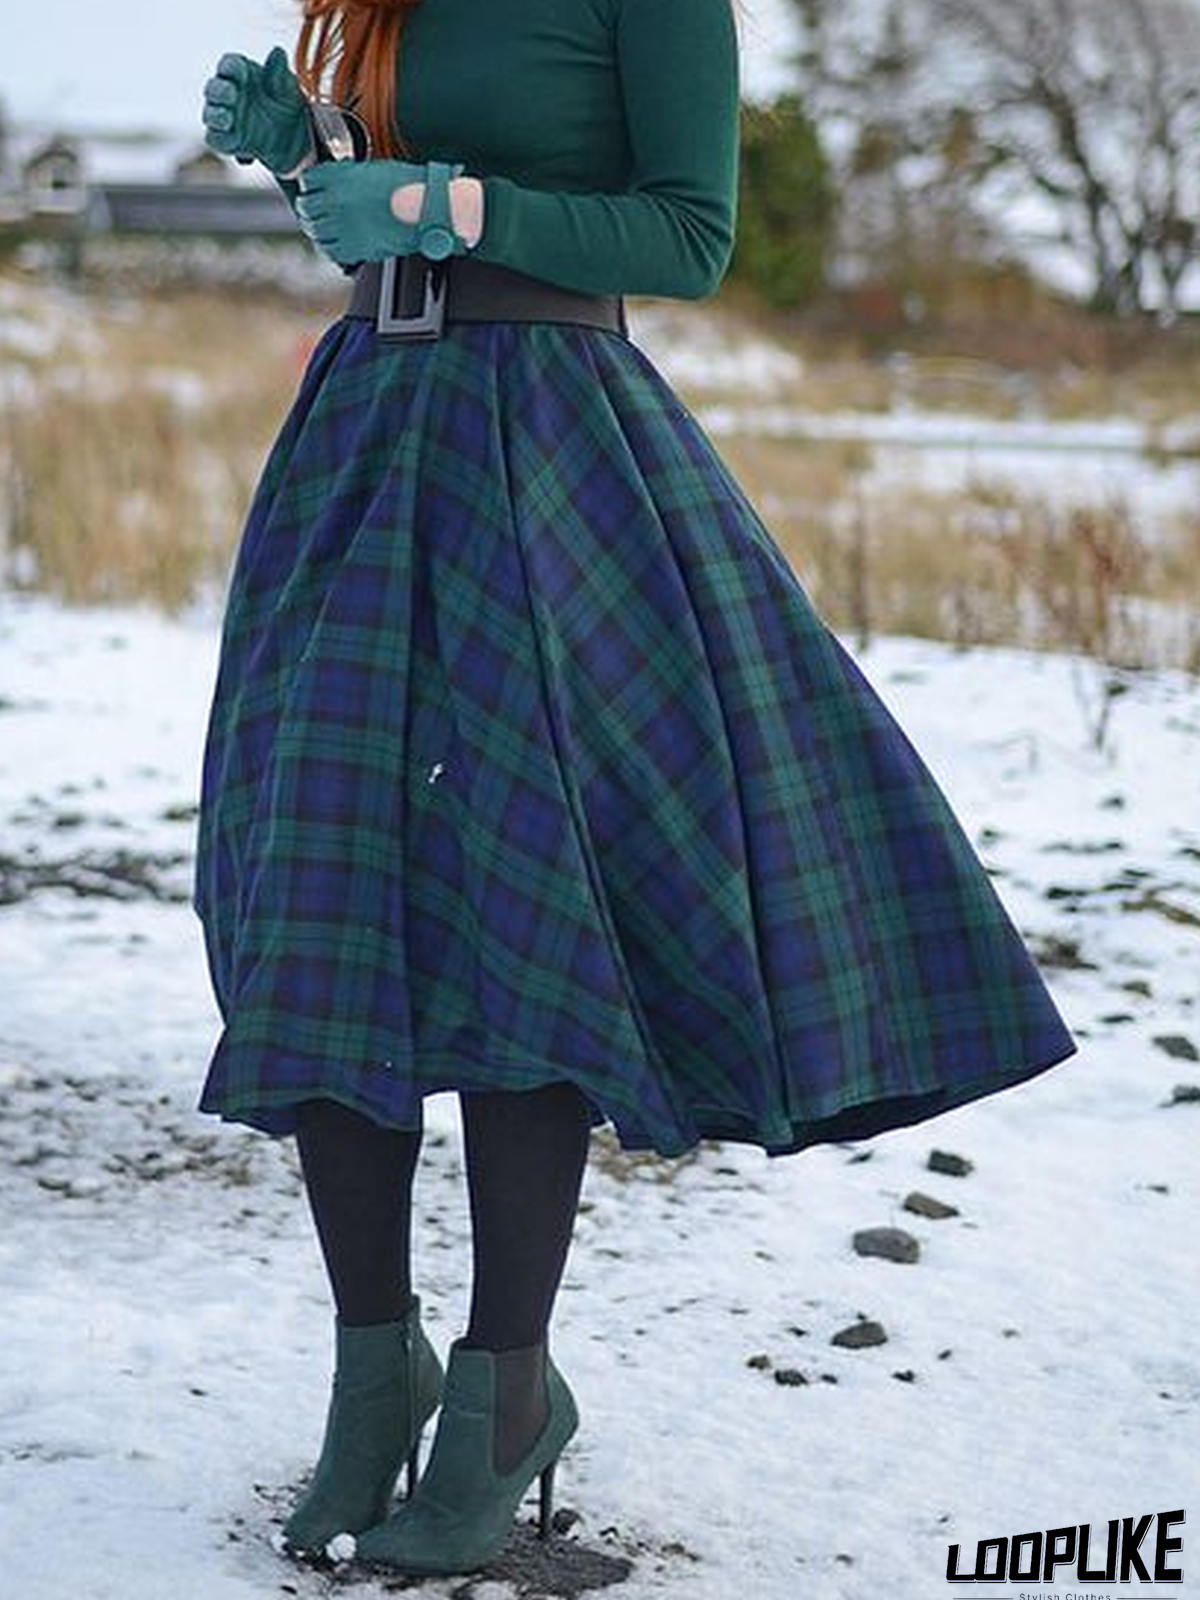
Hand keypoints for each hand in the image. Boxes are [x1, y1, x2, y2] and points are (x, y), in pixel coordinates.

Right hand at [202, 47, 312, 176]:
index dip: (231, 66)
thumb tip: (278, 52)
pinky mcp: (227, 139)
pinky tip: (229, 136)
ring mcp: (225, 116)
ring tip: (227, 117)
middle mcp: (228, 92)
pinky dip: (219, 138)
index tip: (243, 70)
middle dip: (218, 90)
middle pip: (213, 88)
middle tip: (232, 93)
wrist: (295, 136)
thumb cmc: (286, 103)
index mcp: (240, 73)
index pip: (228, 65)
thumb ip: (280, 73)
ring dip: (215, 115)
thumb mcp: (289, 89)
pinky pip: (214, 138)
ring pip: (209, 114)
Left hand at [296, 159, 469, 265]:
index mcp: (340, 178)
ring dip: (315, 228)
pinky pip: (331, 251)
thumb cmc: (407, 186)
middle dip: (308, 208)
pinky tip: (333, 243)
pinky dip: (329, 247)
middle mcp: (337, 202)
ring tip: (320, 227)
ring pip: (315, 230)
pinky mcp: (355, 248)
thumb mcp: (372, 169)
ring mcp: (344, 227)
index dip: (310, 185)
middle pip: (307, 207)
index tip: (313, 188)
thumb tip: (340, 180)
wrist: (423, 208)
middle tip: (311, 210)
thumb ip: (350, 175)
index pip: (309, 180)